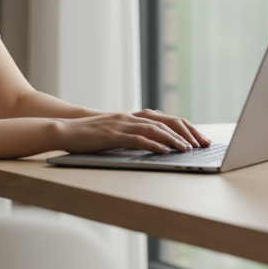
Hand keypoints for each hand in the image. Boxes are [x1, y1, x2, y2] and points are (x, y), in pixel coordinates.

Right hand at [56, 111, 202, 155]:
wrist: (64, 130)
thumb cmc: (89, 136)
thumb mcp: (115, 134)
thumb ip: (133, 137)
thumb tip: (156, 148)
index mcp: (133, 116)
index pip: (167, 119)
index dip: (186, 128)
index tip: (201, 139)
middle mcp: (130, 117)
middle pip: (166, 122)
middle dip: (187, 133)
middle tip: (203, 144)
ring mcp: (121, 124)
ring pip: (154, 129)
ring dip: (174, 140)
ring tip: (188, 150)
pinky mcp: (112, 135)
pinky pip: (137, 139)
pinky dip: (153, 144)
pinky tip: (164, 151)